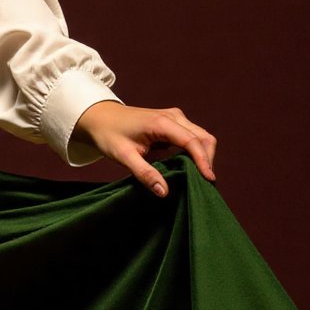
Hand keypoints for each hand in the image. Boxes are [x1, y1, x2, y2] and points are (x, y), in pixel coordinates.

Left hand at [72, 101, 216, 198]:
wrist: (100, 117)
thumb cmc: (109, 135)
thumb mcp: (123, 157)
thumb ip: (145, 174)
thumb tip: (165, 192)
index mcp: (162, 123)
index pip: (192, 142)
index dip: (203, 161)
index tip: (209, 179)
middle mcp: (173, 117)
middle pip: (203, 138)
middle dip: (208, 160)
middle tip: (205, 184)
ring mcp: (175, 118)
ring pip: (201, 137)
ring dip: (204, 157)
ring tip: (200, 179)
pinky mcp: (174, 123)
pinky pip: (192, 137)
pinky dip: (196, 153)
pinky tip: (190, 169)